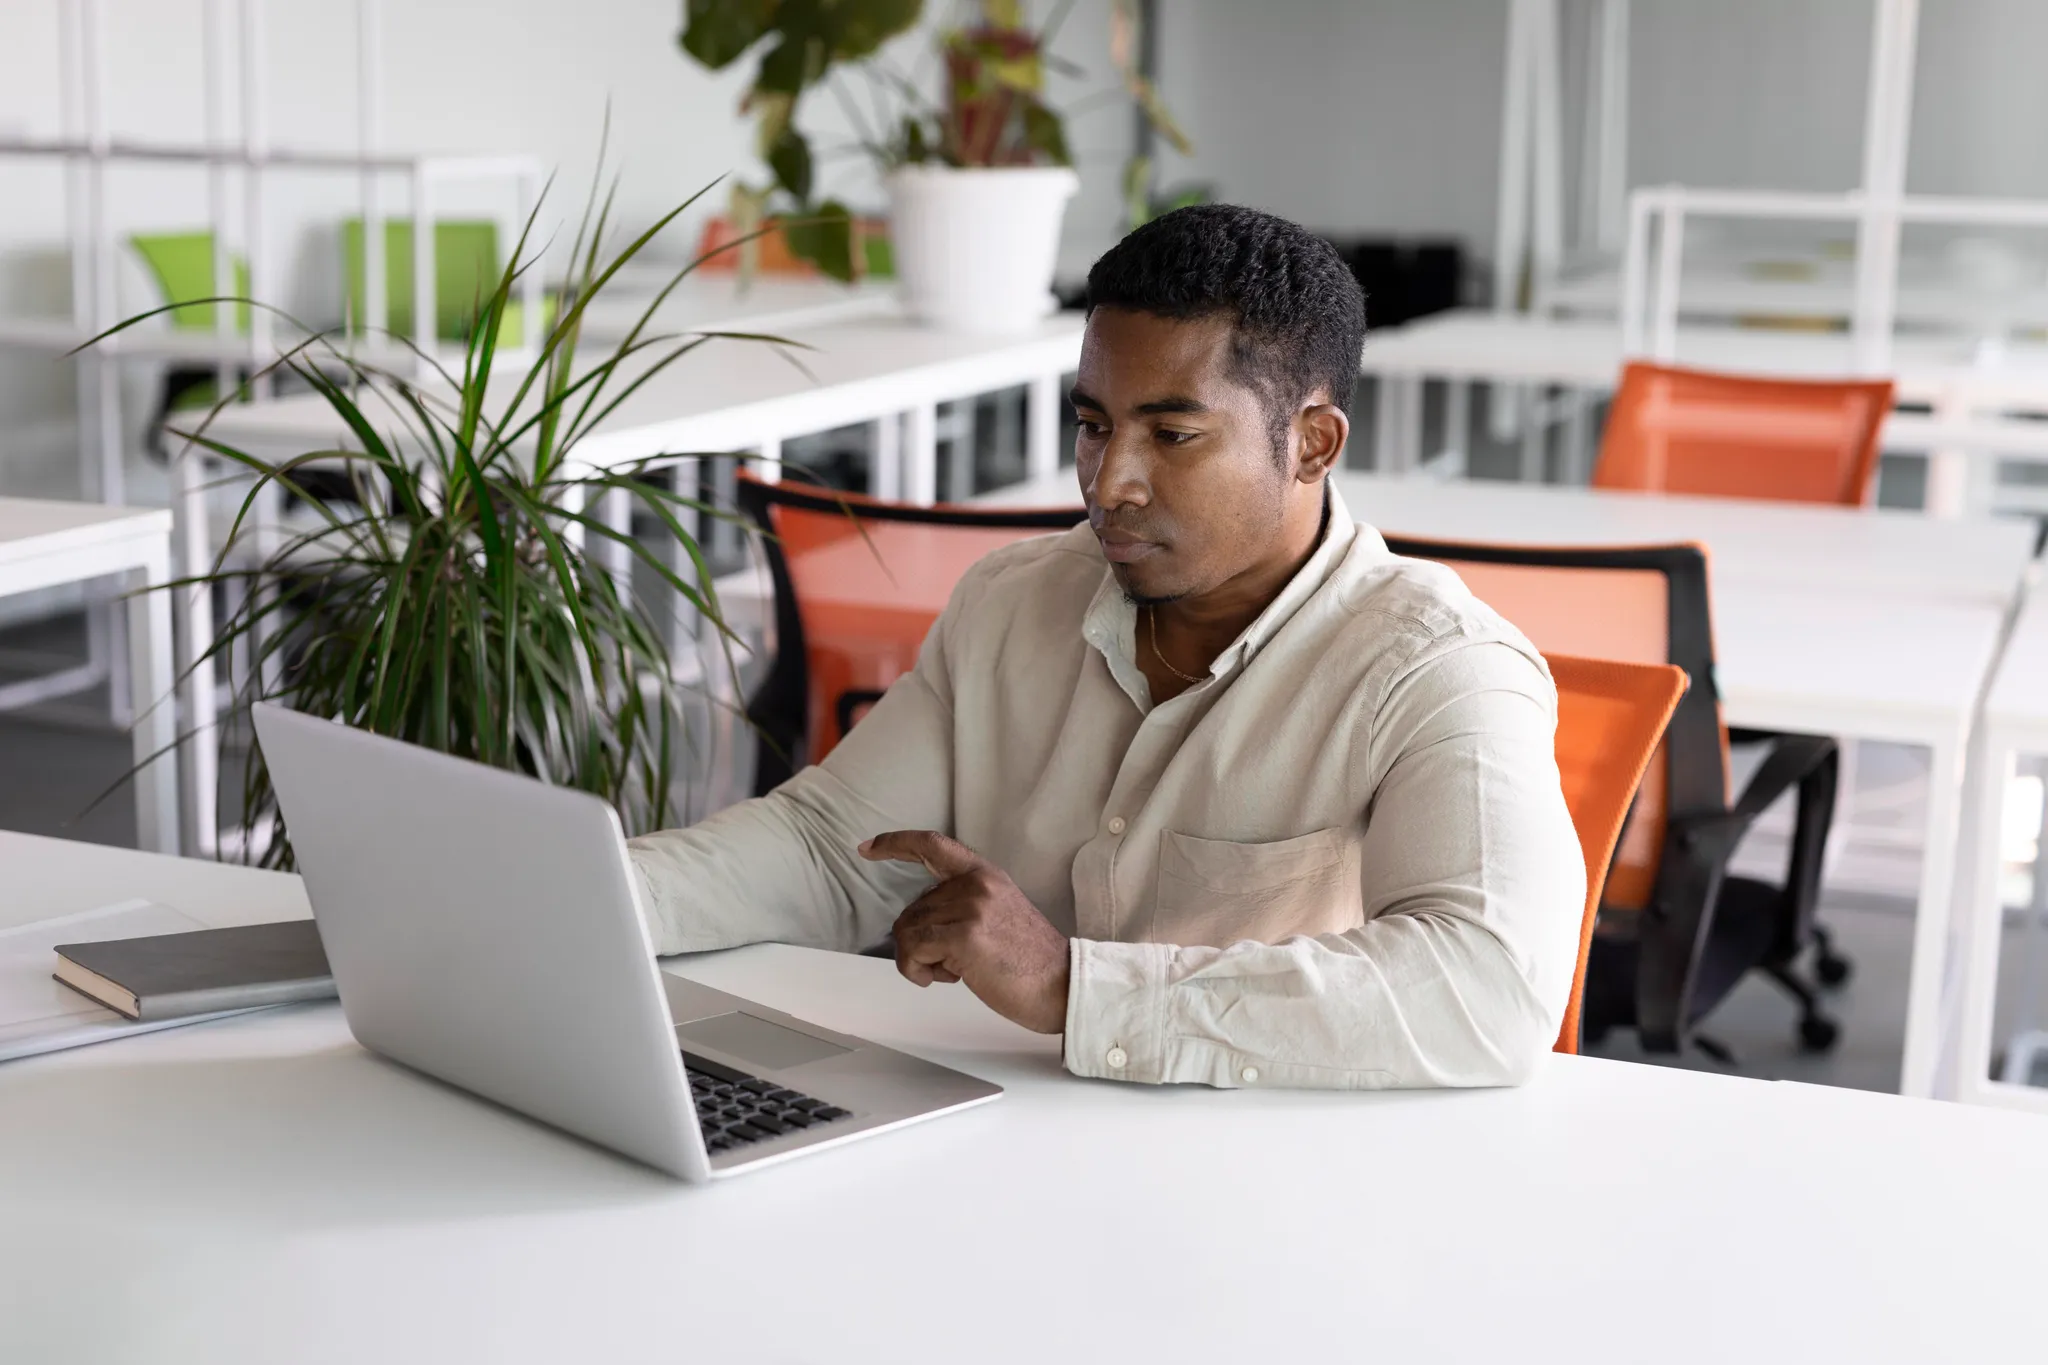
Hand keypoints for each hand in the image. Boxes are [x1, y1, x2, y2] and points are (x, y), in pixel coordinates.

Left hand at [858, 830, 1069, 1033]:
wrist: (1062, 986)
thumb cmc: (1030, 962)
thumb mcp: (1000, 914)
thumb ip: (965, 904)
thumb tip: (921, 919)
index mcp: (986, 875)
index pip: (932, 845)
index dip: (895, 843)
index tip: (868, 848)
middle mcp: (976, 884)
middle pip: (911, 908)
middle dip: (921, 942)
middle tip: (956, 962)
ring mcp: (970, 907)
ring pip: (907, 931)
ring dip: (920, 960)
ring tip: (957, 970)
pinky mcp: (963, 935)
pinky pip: (911, 951)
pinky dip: (917, 971)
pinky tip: (949, 978)